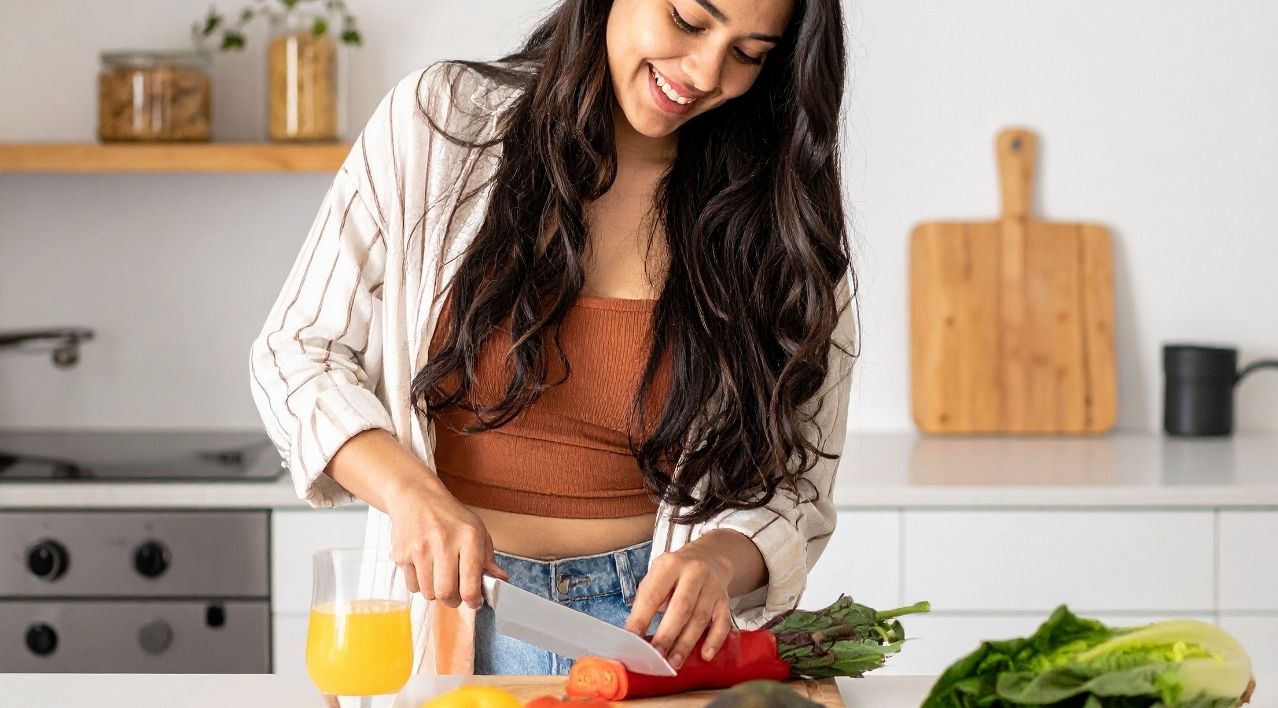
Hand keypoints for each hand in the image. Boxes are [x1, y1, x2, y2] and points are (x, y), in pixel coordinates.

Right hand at [385, 483, 508, 609]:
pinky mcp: (401, 554)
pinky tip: (424, 568)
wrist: (416, 497)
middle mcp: (444, 541)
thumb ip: (488, 558)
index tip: (474, 601)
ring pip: (428, 593)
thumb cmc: (450, 516)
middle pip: (447, 593)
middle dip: (453, 600)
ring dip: (436, 592)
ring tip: (439, 577)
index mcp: (468, 536)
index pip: (471, 582)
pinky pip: (412, 587)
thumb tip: (500, 580)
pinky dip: (420, 584)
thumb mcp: (476, 530)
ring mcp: (420, 548)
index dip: (473, 600)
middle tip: (456, 594)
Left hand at [623, 541, 733, 669]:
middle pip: (681, 607)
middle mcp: (694, 573)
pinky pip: (722, 622)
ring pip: (700, 618)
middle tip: (656, 656)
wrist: (710, 557)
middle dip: (667, 635)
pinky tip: (705, 655)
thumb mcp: (657, 576)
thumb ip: (646, 601)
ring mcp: (712, 587)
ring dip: (686, 643)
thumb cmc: (676, 573)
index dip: (642, 618)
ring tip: (674, 663)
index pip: (653, 594)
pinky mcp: (724, 600)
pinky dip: (714, 640)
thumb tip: (634, 633)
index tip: (633, 639)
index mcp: (670, 565)